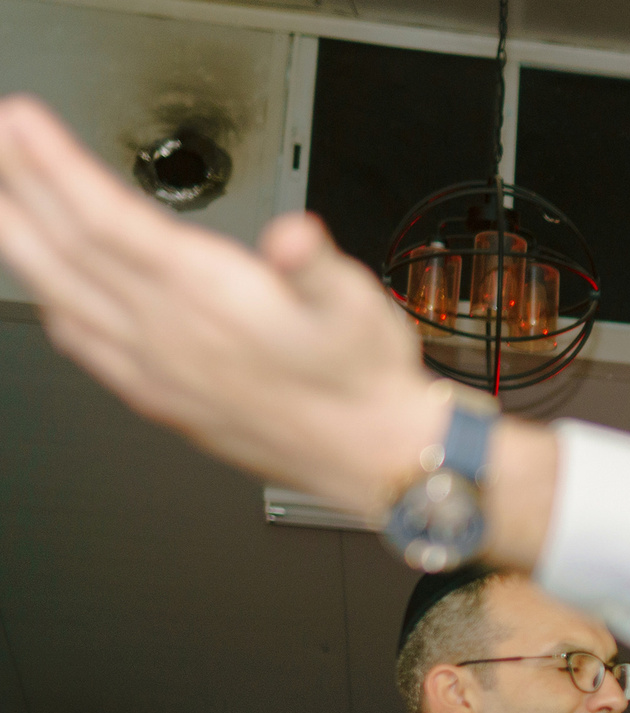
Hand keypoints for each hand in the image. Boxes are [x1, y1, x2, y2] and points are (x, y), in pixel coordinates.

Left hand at [0, 100, 450, 514]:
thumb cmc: (366, 379)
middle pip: (67, 249)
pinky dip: (51, 306)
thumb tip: (295, 240)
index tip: (21, 124)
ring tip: (0, 202)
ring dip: (20, 240)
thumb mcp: (360, 306)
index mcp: (210, 299)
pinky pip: (84, 346)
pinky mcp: (160, 397)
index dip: (56, 167)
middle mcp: (170, 334)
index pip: (108, 221)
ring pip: (62, 295)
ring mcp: (156, 368)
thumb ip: (318, 266)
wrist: (376, 455)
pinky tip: (45, 294)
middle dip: (19, 187)